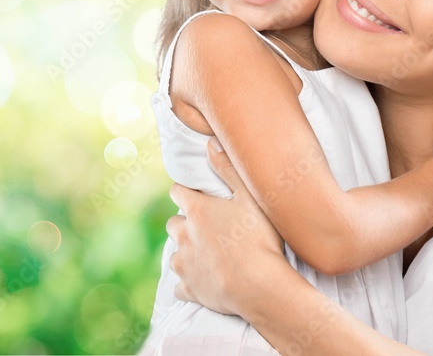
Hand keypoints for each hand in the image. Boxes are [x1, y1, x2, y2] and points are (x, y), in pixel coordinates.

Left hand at [167, 137, 283, 314]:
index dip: (186, 191)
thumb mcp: (249, 196)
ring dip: (186, 252)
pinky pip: (180, 286)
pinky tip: (203, 282)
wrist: (260, 286)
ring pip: (175, 254)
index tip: (196, 195)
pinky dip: (189, 283)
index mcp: (197, 210)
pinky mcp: (189, 288)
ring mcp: (185, 263)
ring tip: (207, 255)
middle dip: (184, 223)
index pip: (177, 192)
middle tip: (206, 227)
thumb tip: (210, 143)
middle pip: (173, 223)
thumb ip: (228, 169)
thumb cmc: (259, 238)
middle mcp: (185, 235)